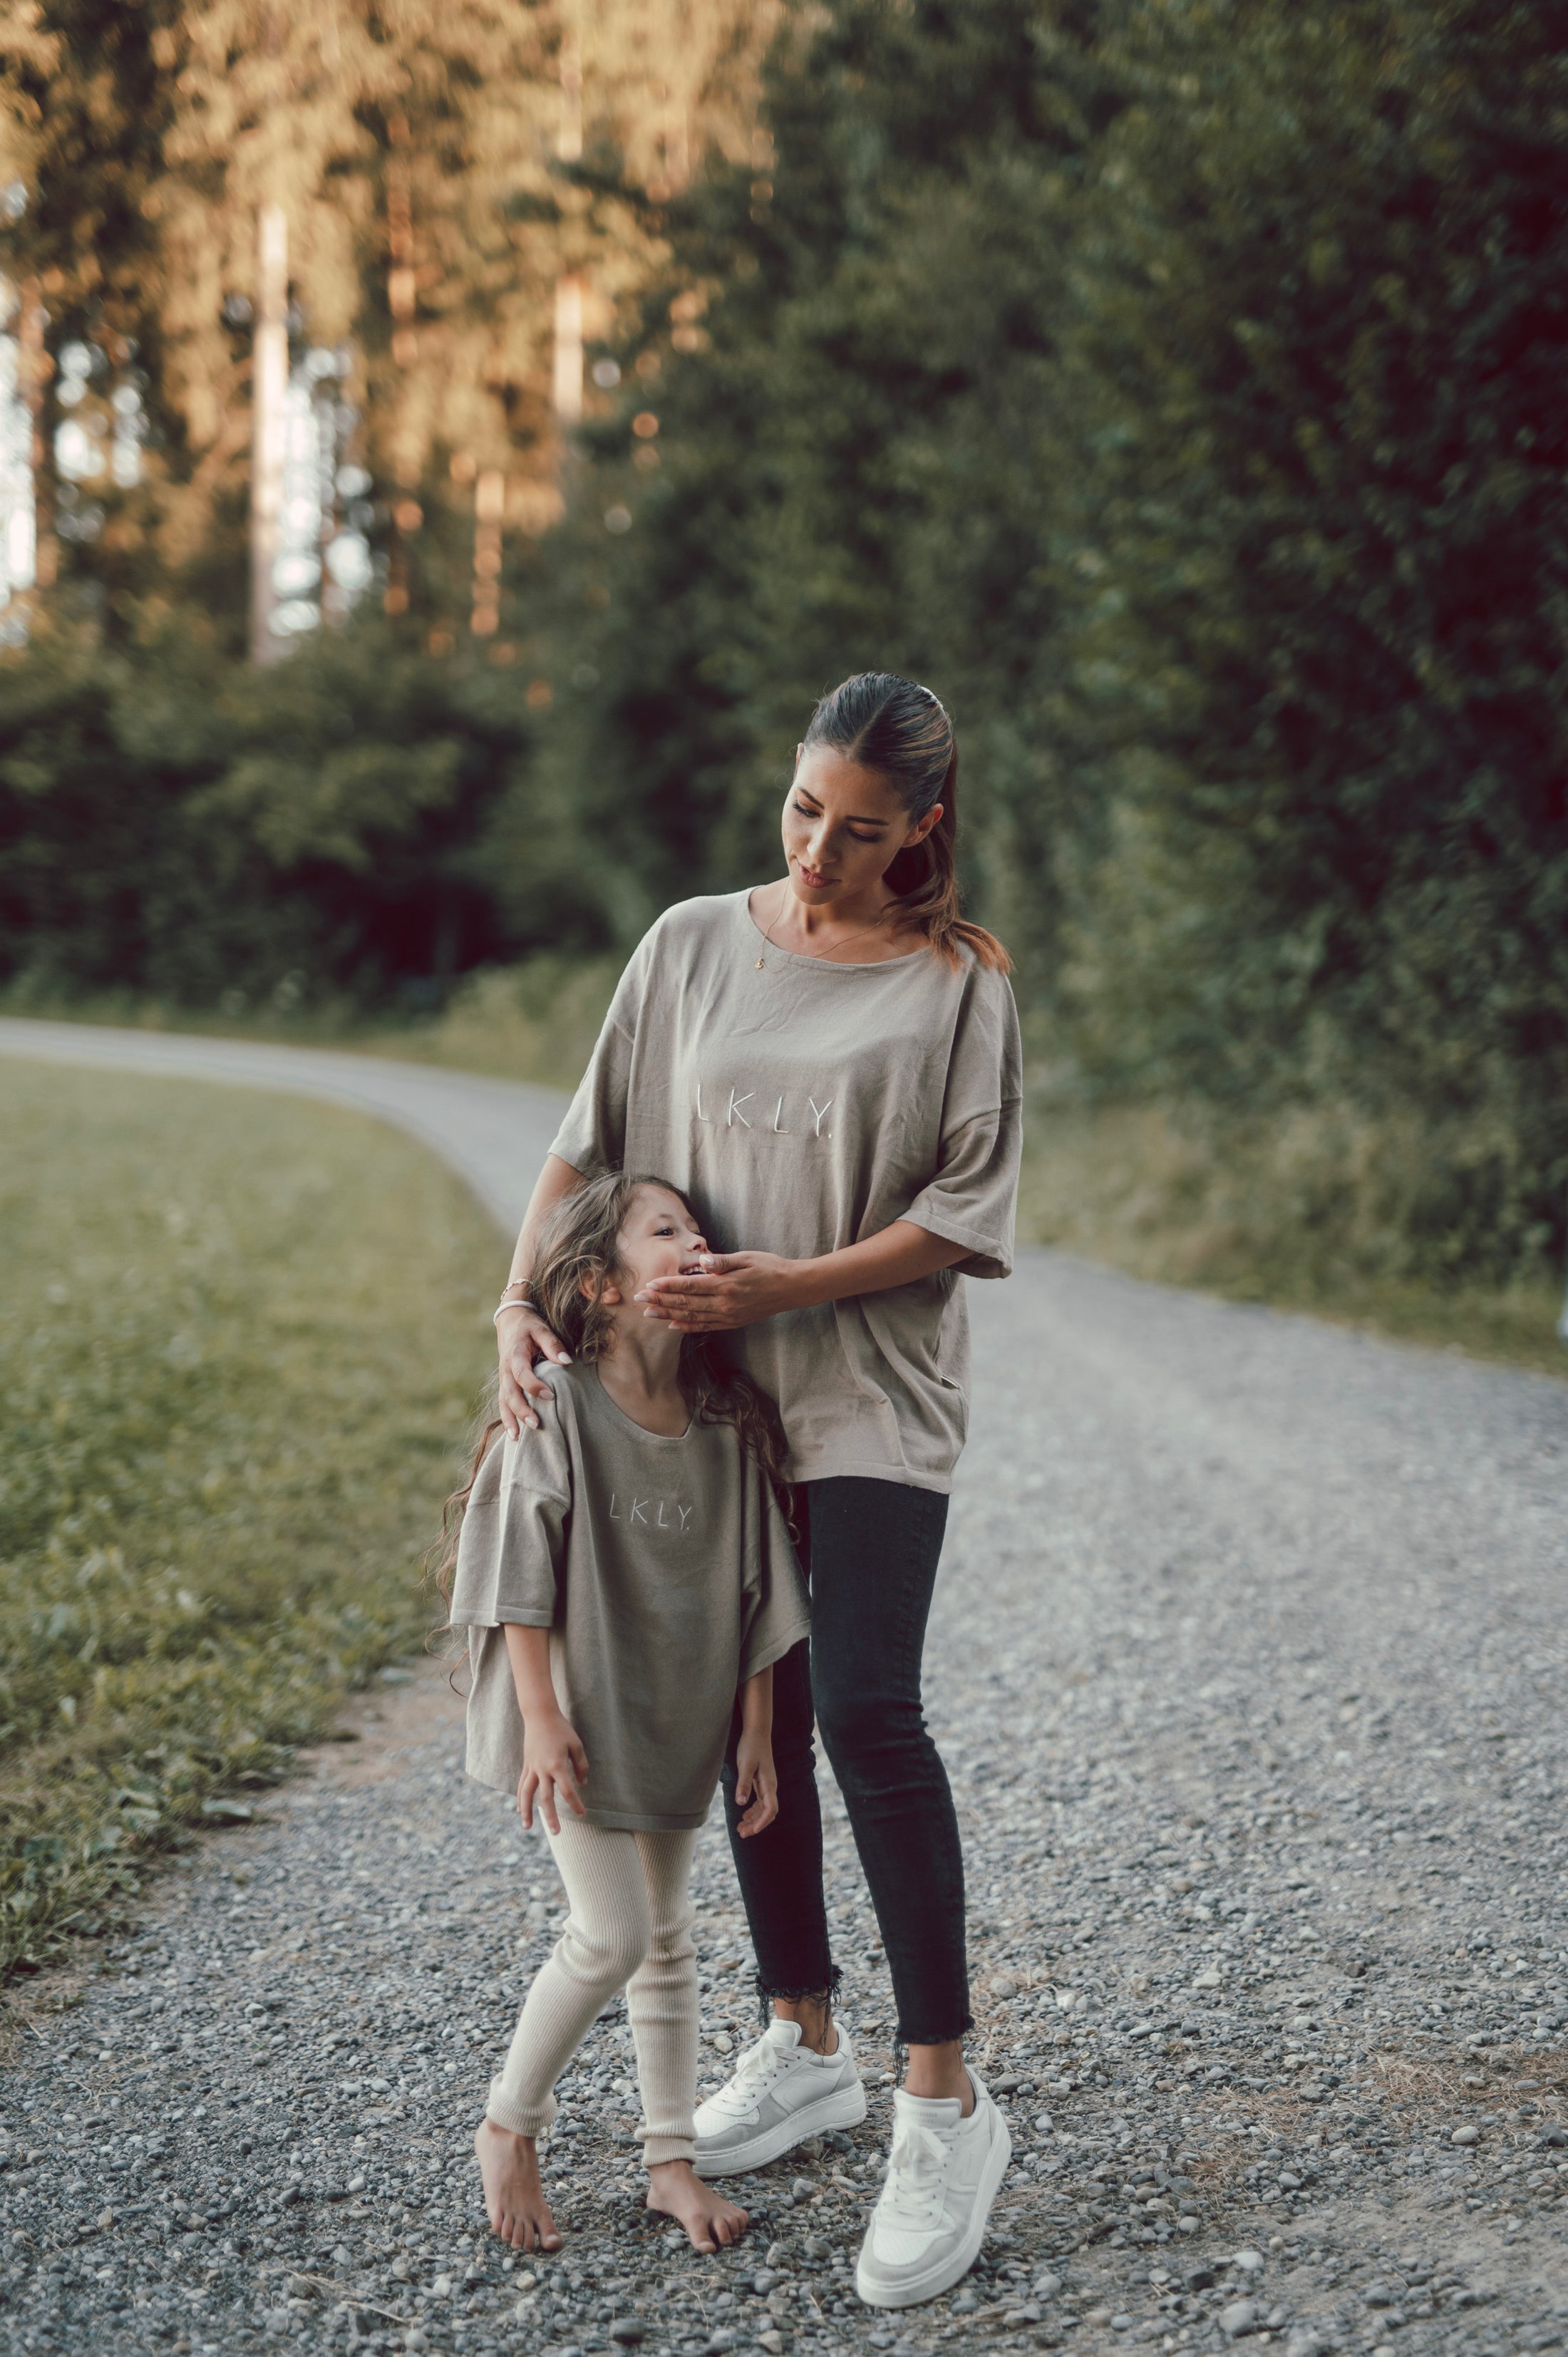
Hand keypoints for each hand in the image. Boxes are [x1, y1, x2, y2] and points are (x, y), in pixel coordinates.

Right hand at [497, 1307, 572, 1437]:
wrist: (510, 1320)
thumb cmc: (529, 1325)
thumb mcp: (541, 1328)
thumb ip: (553, 1344)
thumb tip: (566, 1362)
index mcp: (515, 1354)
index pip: (521, 1374)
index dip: (534, 1386)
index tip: (550, 1396)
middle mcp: (505, 1369)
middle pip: (509, 1393)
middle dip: (521, 1410)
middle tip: (536, 1424)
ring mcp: (503, 1377)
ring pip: (503, 1401)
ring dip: (510, 1419)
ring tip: (518, 1437)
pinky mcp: (505, 1383)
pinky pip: (503, 1402)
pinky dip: (507, 1418)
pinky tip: (514, 1434)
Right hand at [518, 1711, 588, 1834]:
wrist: (540, 1716)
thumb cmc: (562, 1729)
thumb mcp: (576, 1745)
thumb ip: (581, 1766)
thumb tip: (583, 1784)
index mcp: (557, 1765)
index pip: (567, 1790)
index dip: (575, 1804)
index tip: (582, 1814)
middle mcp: (542, 1769)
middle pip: (546, 1798)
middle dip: (551, 1817)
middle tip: (557, 1833)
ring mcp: (532, 1768)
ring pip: (527, 1794)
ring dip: (527, 1812)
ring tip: (527, 1827)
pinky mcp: (526, 1765)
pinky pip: (522, 1785)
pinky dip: (520, 1799)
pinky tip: (520, 1810)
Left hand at [635, 1252, 803, 1333]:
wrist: (792, 1288)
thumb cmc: (769, 1267)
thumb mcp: (747, 1258)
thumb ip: (723, 1262)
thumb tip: (703, 1260)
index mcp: (726, 1286)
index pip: (690, 1287)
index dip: (668, 1287)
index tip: (649, 1285)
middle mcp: (725, 1304)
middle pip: (686, 1304)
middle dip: (660, 1301)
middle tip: (639, 1300)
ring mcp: (728, 1316)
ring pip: (692, 1317)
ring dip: (668, 1315)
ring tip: (649, 1313)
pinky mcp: (732, 1322)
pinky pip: (706, 1327)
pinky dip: (688, 1327)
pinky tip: (674, 1325)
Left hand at [733, 1729, 778, 1837]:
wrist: (756, 1732)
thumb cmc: (751, 1747)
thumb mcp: (745, 1765)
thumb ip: (744, 1784)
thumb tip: (741, 1804)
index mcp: (769, 1784)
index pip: (770, 1809)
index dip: (762, 1822)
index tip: (752, 1831)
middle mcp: (770, 1787)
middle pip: (767, 1812)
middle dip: (756, 1825)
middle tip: (741, 1833)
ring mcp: (766, 1785)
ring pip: (763, 1809)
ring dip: (753, 1820)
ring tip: (740, 1829)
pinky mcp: (761, 1782)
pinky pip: (759, 1802)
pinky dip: (752, 1811)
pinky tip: (744, 1816)